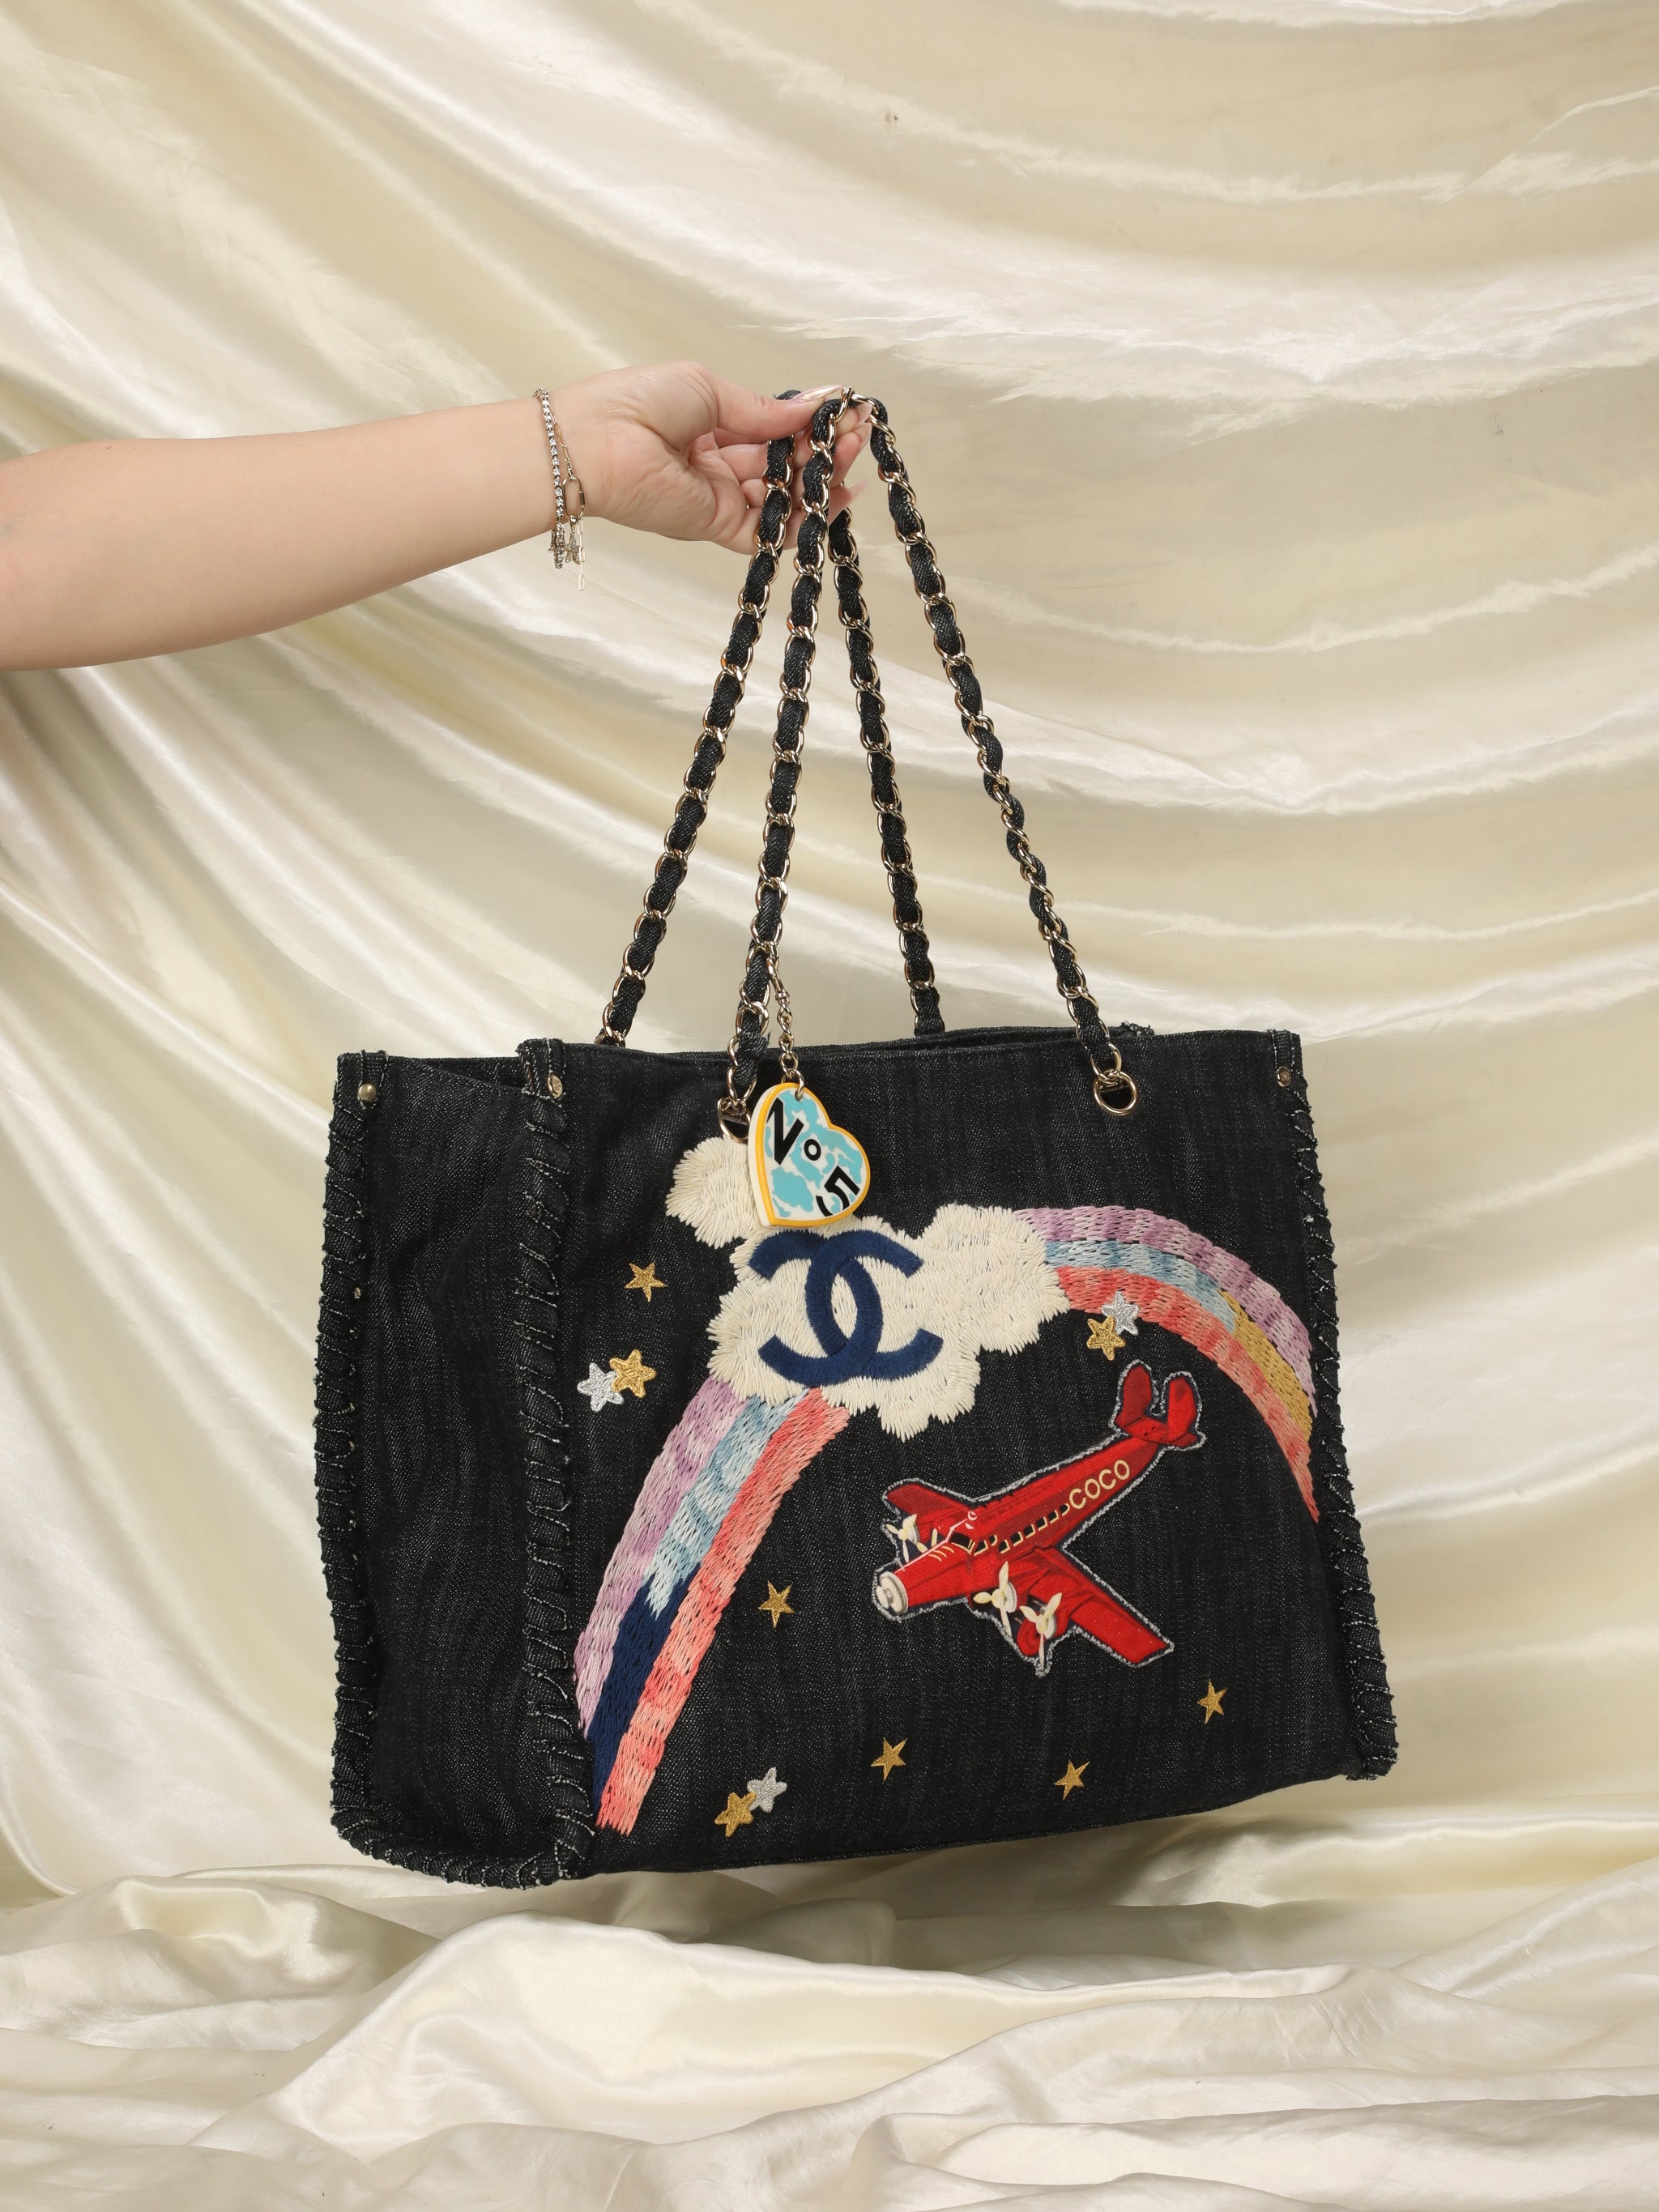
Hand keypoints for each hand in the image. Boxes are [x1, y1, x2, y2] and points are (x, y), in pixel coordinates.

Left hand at [545, 363, 870, 553]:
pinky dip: (803, 521)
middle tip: (856, 438)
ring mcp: (721, 499)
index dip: (812, 425)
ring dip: (821, 482)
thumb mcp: (710, 389)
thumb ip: (764, 410)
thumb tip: (817, 403)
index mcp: (714, 426)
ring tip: (850, 462)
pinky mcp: (718, 528)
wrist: (597, 444)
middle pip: (786, 465)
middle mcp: (721, 465)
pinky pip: (770, 532)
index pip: (775, 430)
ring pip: (785, 499)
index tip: (848, 414)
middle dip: (824, 452)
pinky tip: (833, 500)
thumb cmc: (640, 402)